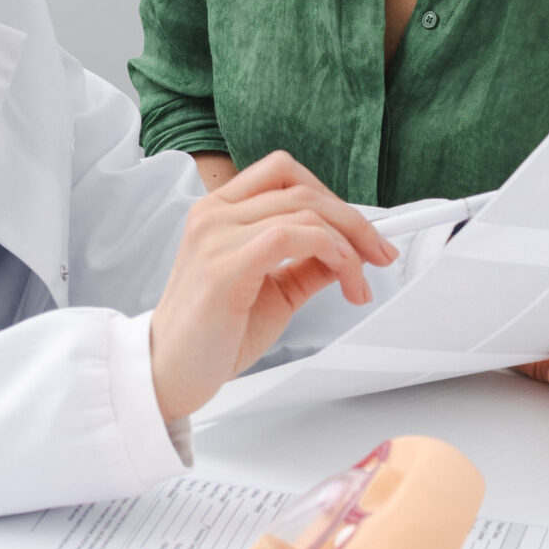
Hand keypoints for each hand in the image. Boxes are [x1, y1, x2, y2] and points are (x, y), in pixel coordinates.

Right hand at [148, 151, 394, 422]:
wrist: (168, 374)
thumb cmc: (210, 336)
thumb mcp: (274, 293)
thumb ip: (306, 266)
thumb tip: (349, 253)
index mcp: (219, 212)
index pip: (285, 174)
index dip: (332, 197)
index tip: (367, 233)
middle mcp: (214, 214)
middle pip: (302, 188)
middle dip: (353, 220)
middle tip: (380, 255)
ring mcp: (216, 235)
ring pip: (304, 209)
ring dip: (348, 244)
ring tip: (357, 283)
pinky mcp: (224, 265)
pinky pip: (291, 235)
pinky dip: (331, 252)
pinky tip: (341, 279)